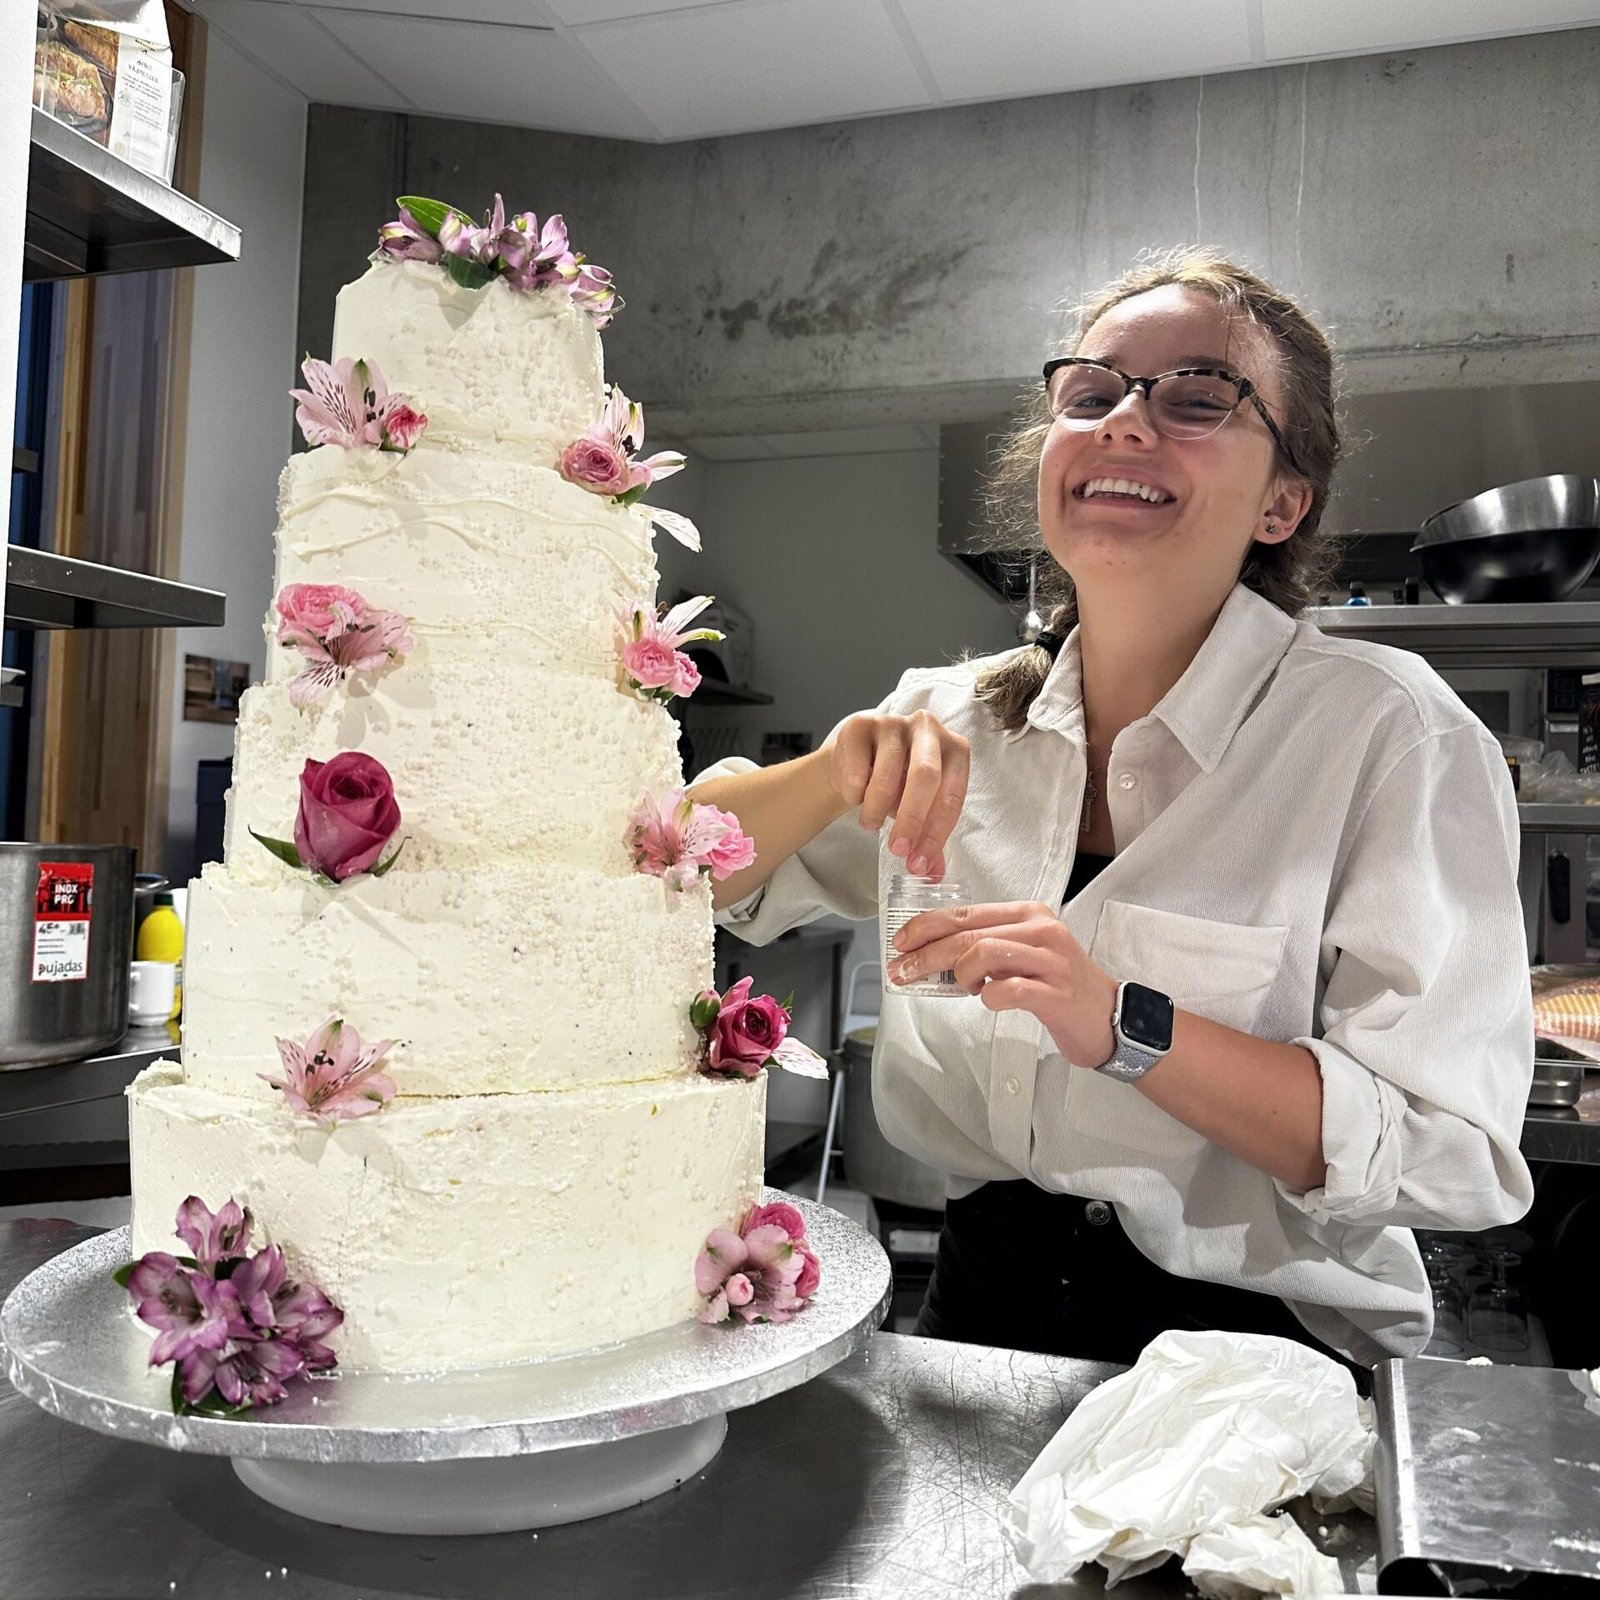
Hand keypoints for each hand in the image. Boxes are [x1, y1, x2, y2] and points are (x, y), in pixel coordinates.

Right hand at [822, 709, 969, 876]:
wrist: (857, 759)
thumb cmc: (897, 784)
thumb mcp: (919, 809)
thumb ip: (928, 839)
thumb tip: (934, 877)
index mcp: (955, 750)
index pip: (952, 796)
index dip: (935, 834)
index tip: (918, 864)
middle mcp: (929, 729)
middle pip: (925, 777)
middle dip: (911, 820)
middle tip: (897, 850)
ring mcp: (894, 722)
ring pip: (886, 776)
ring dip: (875, 811)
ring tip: (869, 825)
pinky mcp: (861, 724)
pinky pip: (856, 768)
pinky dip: (854, 794)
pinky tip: (856, 796)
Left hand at [886, 900, 1118, 1066]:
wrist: (1110, 1017)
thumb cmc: (1059, 986)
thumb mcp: (1023, 955)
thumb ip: (986, 947)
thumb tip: (933, 954)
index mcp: (1029, 915)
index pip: (966, 913)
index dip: (927, 927)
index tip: (901, 943)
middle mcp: (1041, 930)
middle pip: (969, 934)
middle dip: (927, 954)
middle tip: (904, 971)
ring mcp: (1052, 961)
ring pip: (985, 952)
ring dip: (961, 974)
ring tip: (964, 987)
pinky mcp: (1057, 994)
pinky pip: (1008, 989)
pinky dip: (989, 998)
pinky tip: (990, 1001)